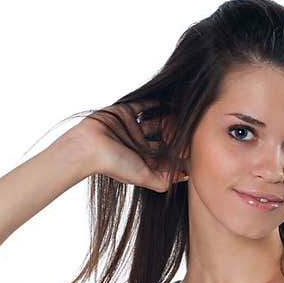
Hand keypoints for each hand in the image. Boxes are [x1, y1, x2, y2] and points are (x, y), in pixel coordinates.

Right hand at [57, 102, 187, 192]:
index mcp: (144, 161)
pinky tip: (166, 101)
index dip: (180, 151)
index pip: (167, 156)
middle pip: (163, 138)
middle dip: (176, 134)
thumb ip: (163, 180)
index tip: (194, 146)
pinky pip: (142, 106)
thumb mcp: (144, 177)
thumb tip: (184, 177)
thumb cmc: (114, 164)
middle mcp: (139, 146)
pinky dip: (154, 103)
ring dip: (168, 118)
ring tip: (182, 113)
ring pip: (156, 121)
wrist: (89, 147)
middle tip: (191, 128)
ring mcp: (132, 129)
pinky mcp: (125, 113)